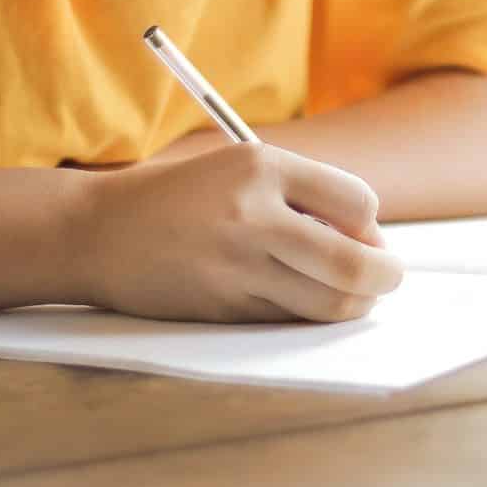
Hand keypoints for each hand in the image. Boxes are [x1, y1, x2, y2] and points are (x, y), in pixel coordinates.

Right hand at [73, 142, 402, 322]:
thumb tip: (371, 242)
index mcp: (261, 166)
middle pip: (354, 263)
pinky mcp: (223, 307)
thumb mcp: (240, 169)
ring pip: (330, 302)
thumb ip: (303, 195)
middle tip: (388, 277)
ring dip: (356, 303)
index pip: (358, 202)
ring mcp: (236, 266)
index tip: (362, 233)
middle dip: (386, 276)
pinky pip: (290, 319)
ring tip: (352, 294)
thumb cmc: (182, 198)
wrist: (98, 232)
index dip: (370, 225)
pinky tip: (300, 300)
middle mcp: (252, 215)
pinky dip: (309, 314)